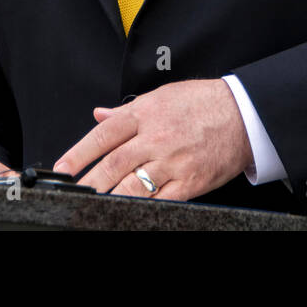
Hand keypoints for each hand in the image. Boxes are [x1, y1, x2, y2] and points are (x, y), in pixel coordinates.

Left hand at [51, 79, 253, 200]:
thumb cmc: (203, 102)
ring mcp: (172, 162)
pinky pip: (159, 200)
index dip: (78, 154)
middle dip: (89, 182)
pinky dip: (141, 207)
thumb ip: (127, 110)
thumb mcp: (161, 96)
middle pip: (113, 164)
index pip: (103, 135)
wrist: (243, 113)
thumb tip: (99, 114)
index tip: (63, 168)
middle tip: (73, 192)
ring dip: (110, 197)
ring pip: (132, 186)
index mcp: (145, 113)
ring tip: (94, 204)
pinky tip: (128, 210)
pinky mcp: (189, 182)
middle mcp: (155, 138)